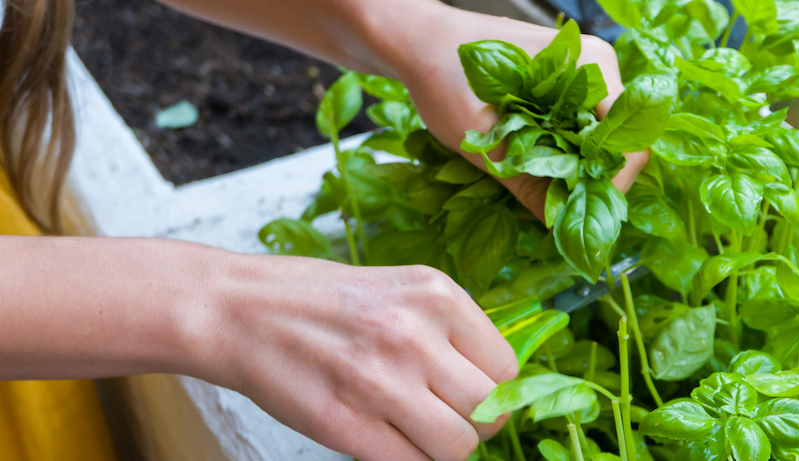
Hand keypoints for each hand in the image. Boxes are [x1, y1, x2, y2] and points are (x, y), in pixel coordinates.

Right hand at [199, 255, 517, 460]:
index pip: (506, 368)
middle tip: (448, 419)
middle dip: (475, 425)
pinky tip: (387, 439)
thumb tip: (494, 384)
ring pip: (457, 447)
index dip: (494, 390)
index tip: (473, 394)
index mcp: (436, 296)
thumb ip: (449, 332)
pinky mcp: (346, 424)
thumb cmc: (320, 301)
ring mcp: (380, 381)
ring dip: (444, 448)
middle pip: (489, 411)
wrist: (239, 310)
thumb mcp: (399, 290)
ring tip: (417, 431)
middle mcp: (414, 334)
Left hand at [361, 2, 647, 220]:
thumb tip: (560, 227)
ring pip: (601, 139)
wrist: (419, 41)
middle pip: (619, 143)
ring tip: (544, 188)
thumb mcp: (480, 138)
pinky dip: (565, 153)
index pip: (628, 144)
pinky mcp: (569, 82)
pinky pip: (583, 128)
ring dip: (576, 169)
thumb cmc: (444, 75)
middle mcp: (597, 65)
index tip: (574, 212)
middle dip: (591, 181)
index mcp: (589, 67)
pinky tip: (538, 166)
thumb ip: (526, 181)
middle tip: (556, 207)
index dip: (608, 187)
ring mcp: (585, 72)